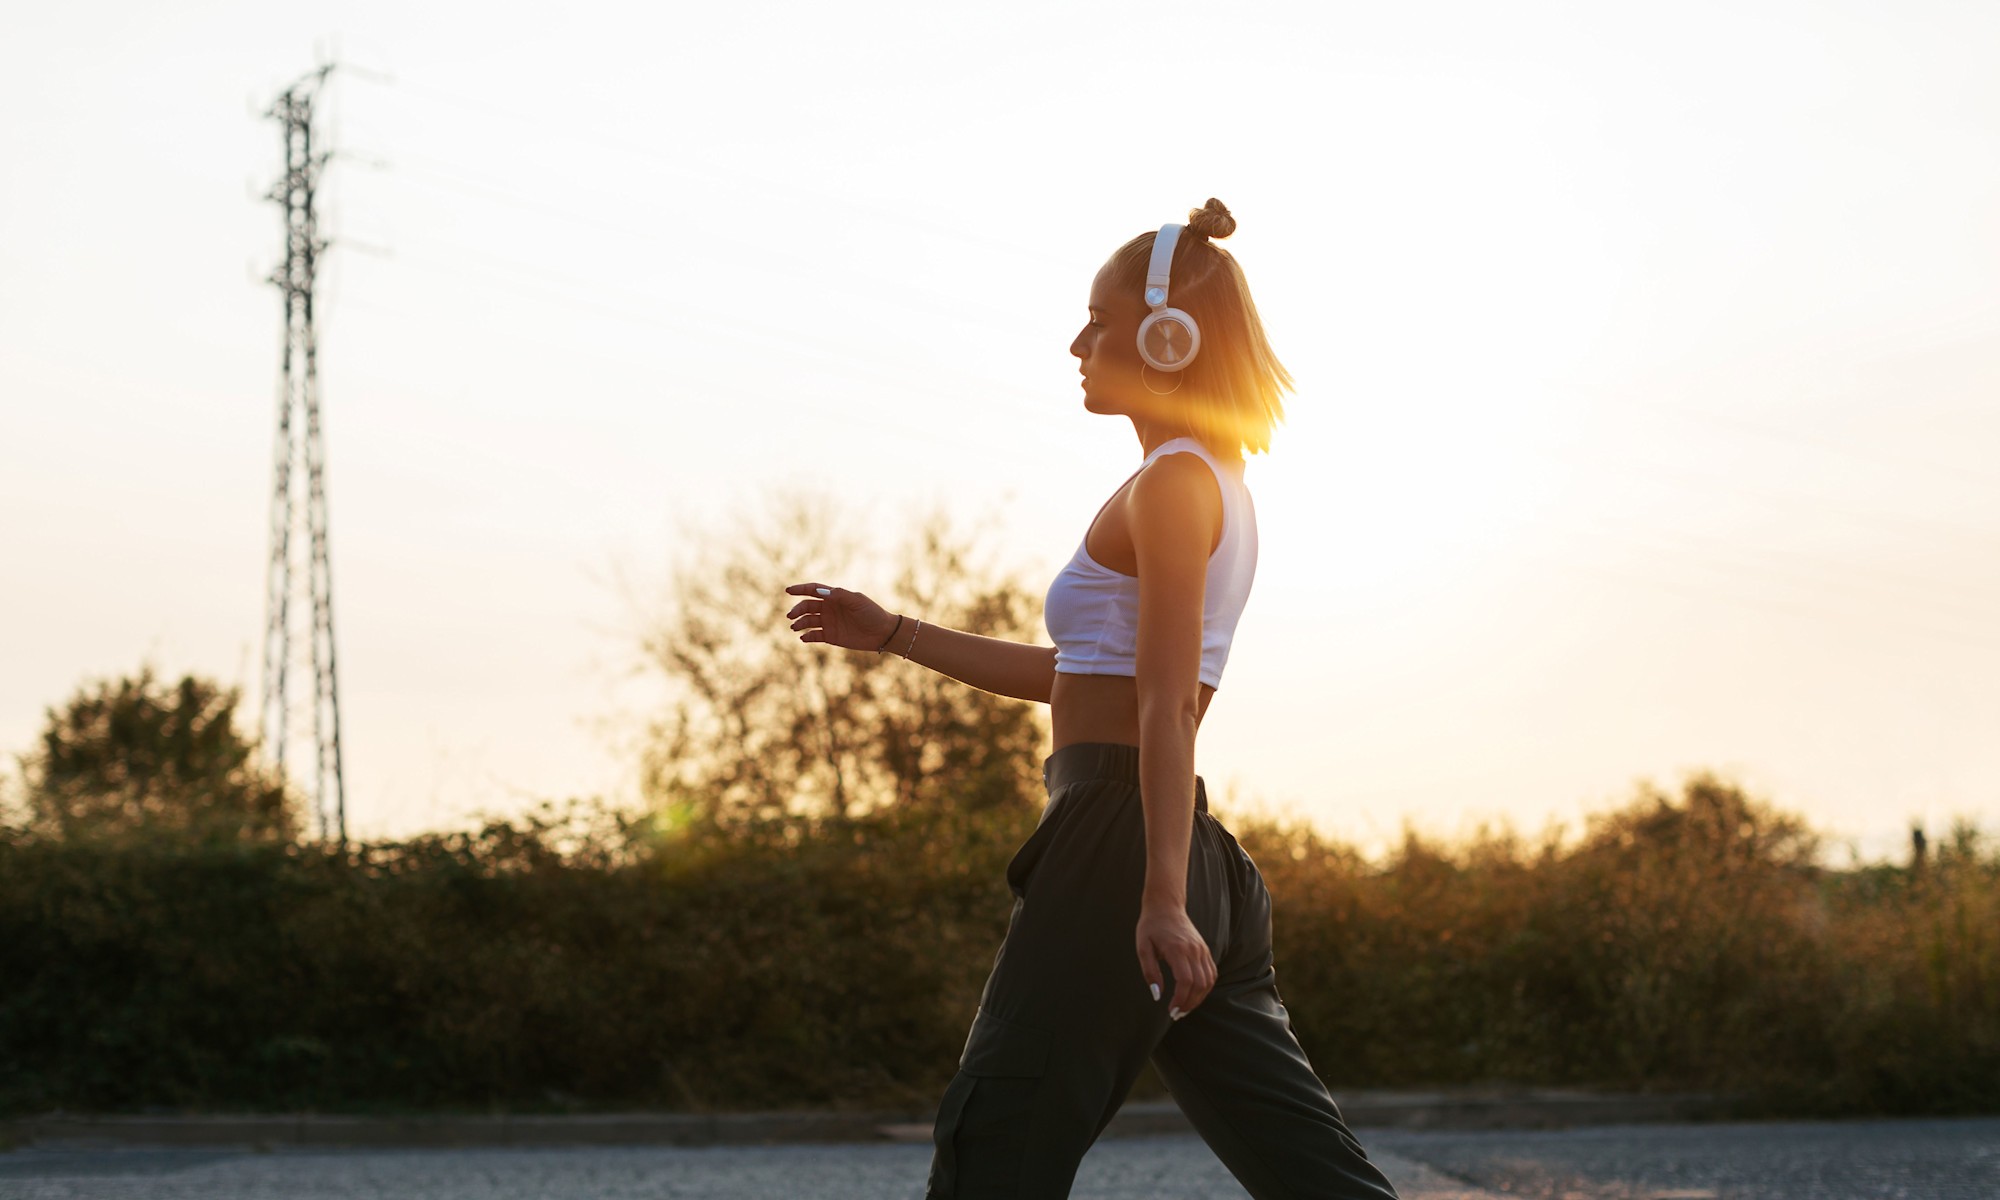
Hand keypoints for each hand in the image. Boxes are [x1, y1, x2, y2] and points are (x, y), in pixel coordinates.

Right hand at [784, 582, 899, 652]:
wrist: (882, 633)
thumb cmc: (872, 613)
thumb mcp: (857, 601)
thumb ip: (839, 595)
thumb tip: (820, 591)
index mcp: (834, 597)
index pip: (813, 590)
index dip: (800, 589)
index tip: (788, 591)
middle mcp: (829, 608)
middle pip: (807, 606)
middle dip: (797, 610)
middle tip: (791, 616)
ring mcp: (829, 622)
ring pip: (808, 621)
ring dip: (799, 623)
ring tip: (795, 627)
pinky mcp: (831, 636)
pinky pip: (814, 635)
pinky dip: (807, 636)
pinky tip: (803, 637)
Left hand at [1135, 900, 1215, 1019]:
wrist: (1166, 906)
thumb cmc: (1150, 927)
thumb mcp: (1142, 948)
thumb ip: (1150, 972)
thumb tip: (1157, 995)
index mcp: (1177, 949)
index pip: (1186, 981)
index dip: (1181, 999)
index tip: (1172, 1010)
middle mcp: (1193, 950)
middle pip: (1200, 984)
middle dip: (1190, 1003)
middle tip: (1176, 1014)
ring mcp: (1202, 950)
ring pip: (1209, 981)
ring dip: (1199, 998)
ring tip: (1185, 1007)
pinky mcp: (1204, 950)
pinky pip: (1211, 973)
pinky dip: (1205, 987)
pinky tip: (1193, 995)